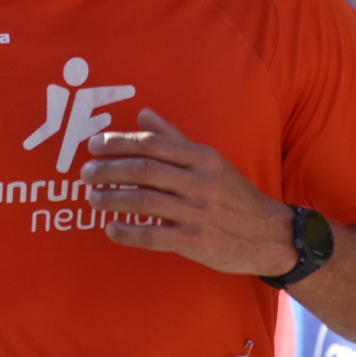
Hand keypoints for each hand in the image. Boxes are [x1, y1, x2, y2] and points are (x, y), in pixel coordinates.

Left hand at [80, 108, 297, 275]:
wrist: (269, 235)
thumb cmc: (234, 195)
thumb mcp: (210, 161)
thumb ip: (175, 138)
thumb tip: (144, 114)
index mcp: (203, 158)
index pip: (153, 144)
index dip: (119, 143)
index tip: (94, 145)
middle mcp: (200, 182)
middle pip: (144, 170)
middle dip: (109, 170)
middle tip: (86, 173)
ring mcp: (198, 213)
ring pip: (145, 202)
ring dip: (112, 199)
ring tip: (93, 198)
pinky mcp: (196, 242)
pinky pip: (153, 236)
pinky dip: (128, 232)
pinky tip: (111, 229)